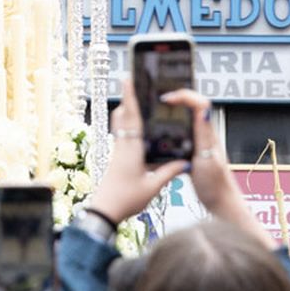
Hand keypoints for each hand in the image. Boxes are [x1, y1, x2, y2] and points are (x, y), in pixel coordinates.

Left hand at [87, 71, 187, 224]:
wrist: (105, 211)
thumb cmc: (126, 200)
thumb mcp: (152, 187)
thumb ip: (168, 173)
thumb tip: (185, 162)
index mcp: (131, 150)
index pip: (131, 118)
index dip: (130, 98)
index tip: (127, 80)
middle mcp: (122, 146)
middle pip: (123, 116)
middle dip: (127, 99)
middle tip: (132, 82)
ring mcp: (117, 152)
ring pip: (120, 125)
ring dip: (126, 111)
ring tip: (135, 100)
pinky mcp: (116, 158)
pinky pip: (122, 135)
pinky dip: (128, 125)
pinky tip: (135, 128)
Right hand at [160, 88, 274, 249]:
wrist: (221, 204)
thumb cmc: (216, 186)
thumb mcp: (207, 159)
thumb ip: (204, 135)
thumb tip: (204, 109)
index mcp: (209, 134)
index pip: (199, 103)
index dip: (182, 95)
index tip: (165, 99)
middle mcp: (205, 134)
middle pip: (192, 106)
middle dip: (176, 98)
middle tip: (157, 101)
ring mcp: (200, 143)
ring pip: (187, 119)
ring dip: (173, 112)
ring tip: (156, 113)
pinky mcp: (194, 152)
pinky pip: (183, 133)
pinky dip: (172, 129)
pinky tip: (161, 137)